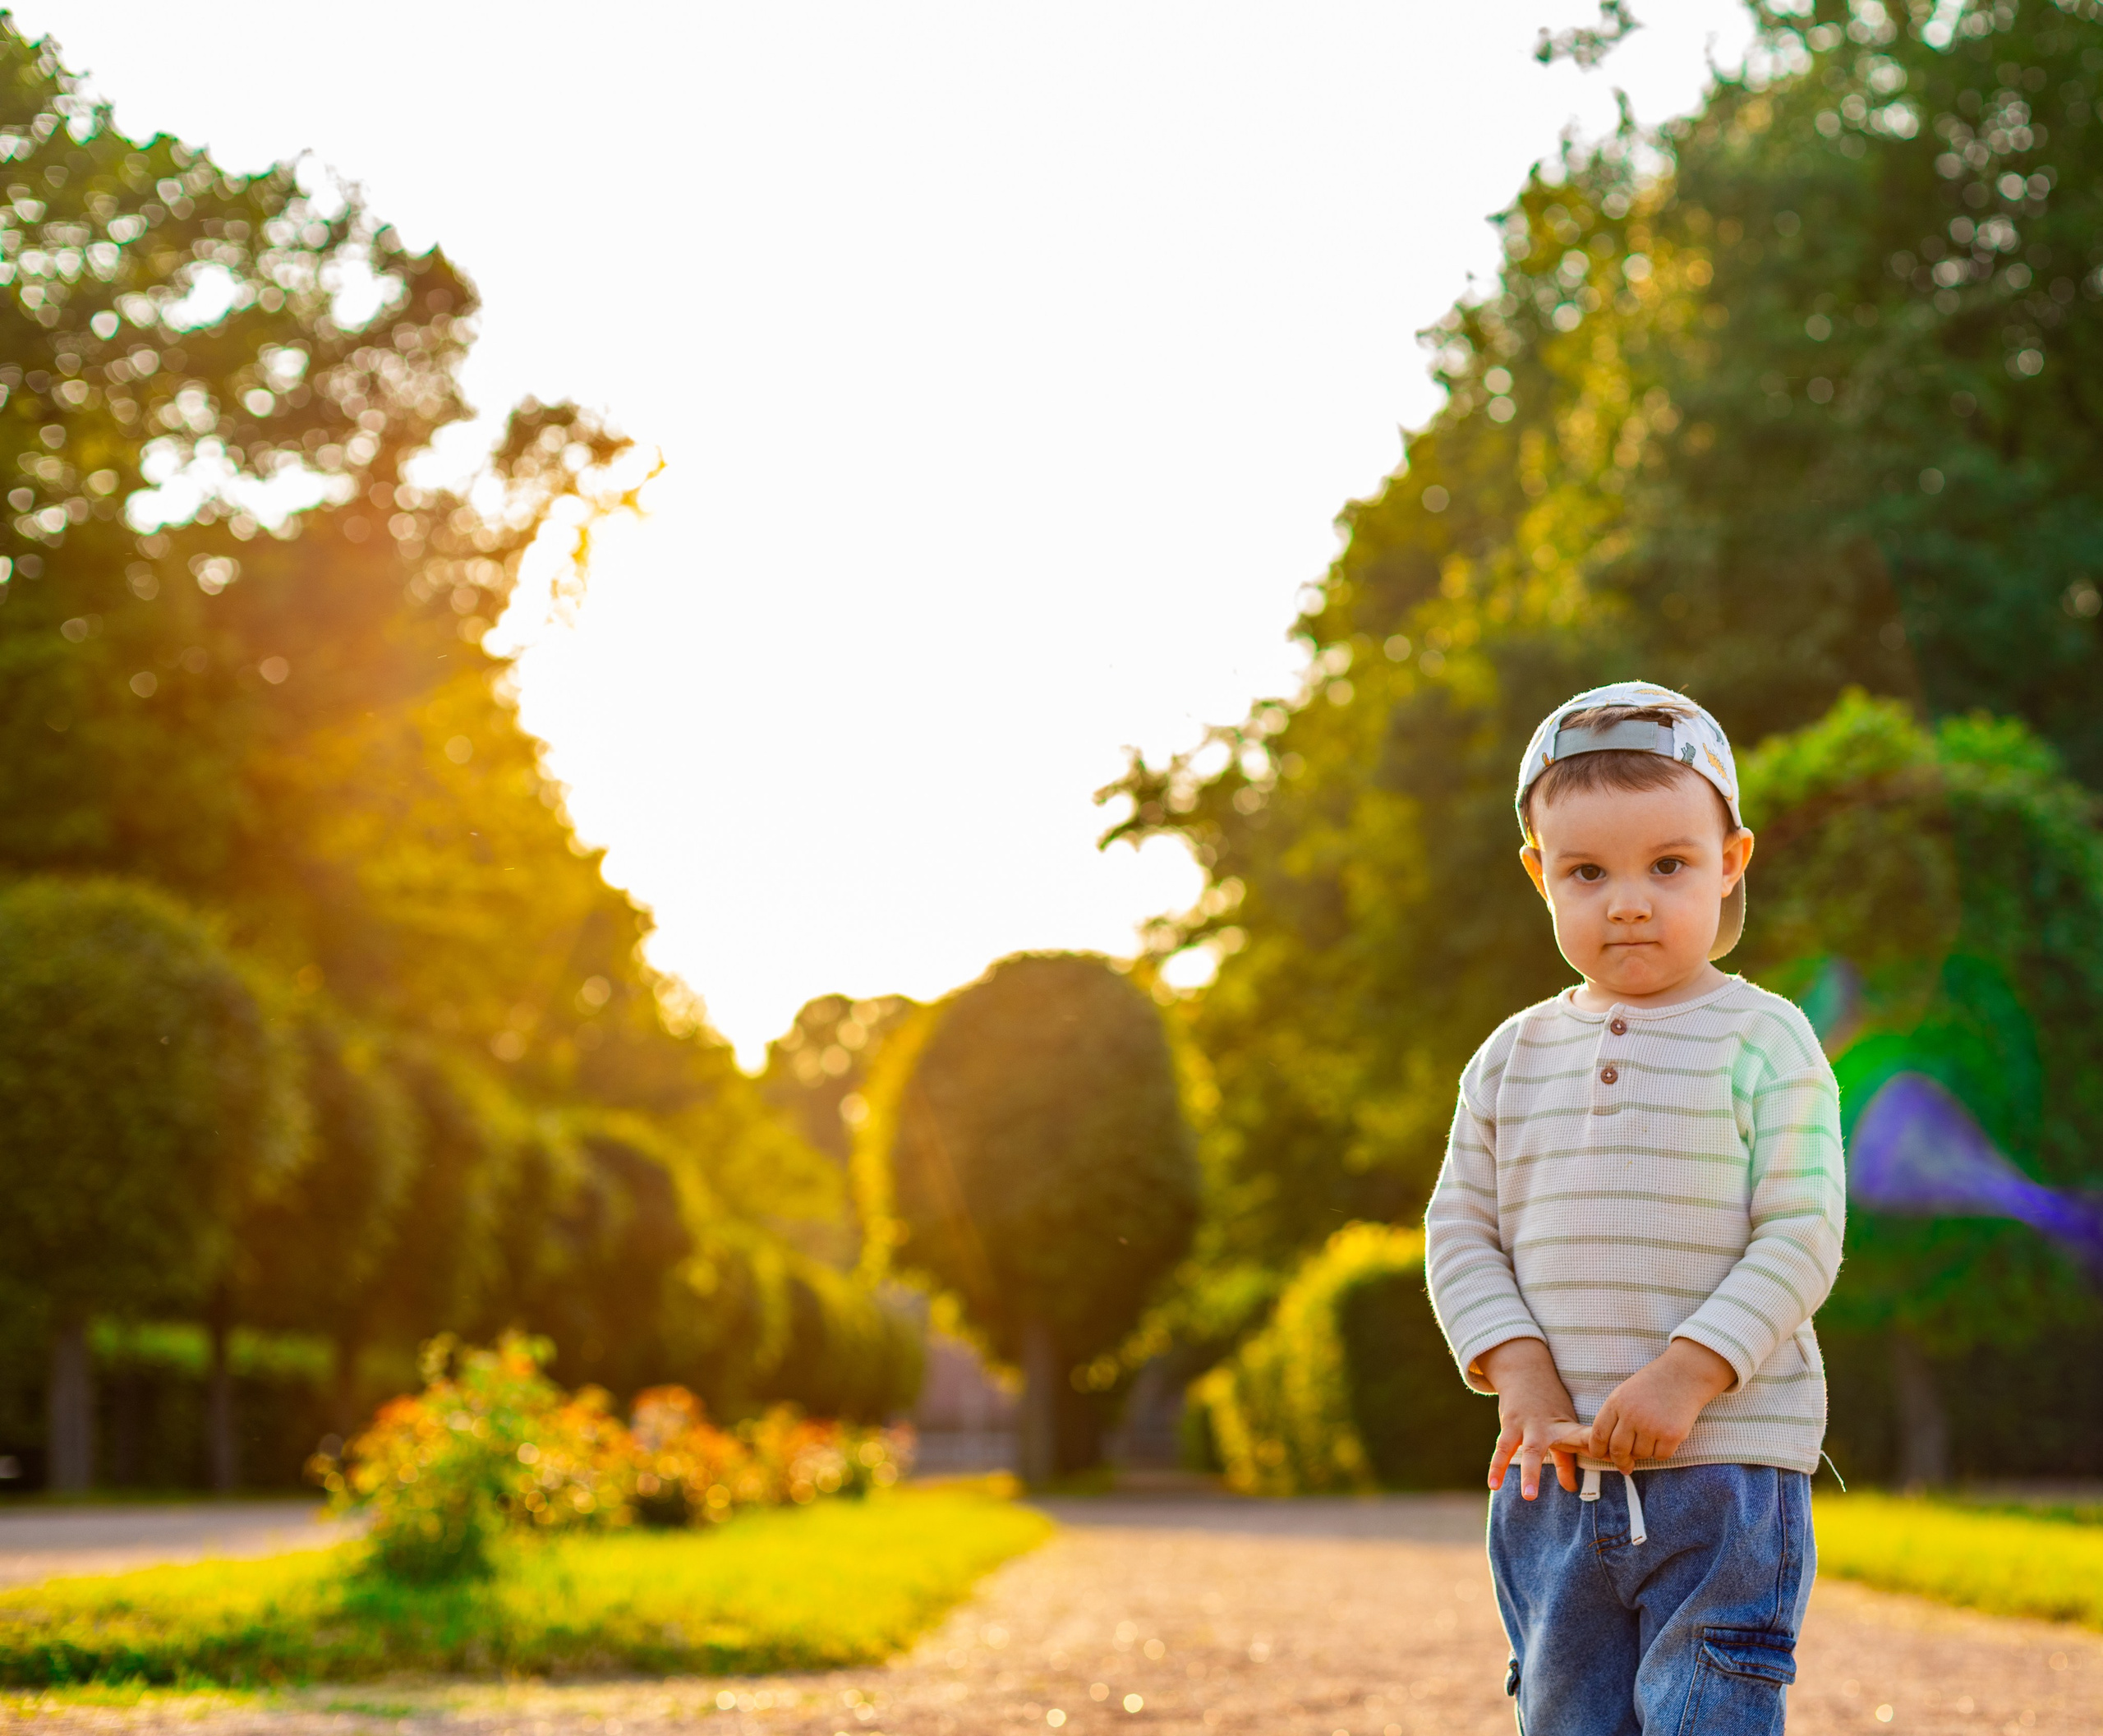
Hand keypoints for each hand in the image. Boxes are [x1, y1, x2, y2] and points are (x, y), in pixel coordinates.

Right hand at [1478, 1337, 1587, 1500]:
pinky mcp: (1509, 1425)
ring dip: (1529, 1473)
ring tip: (1529, 1496)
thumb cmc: (1547, 1405)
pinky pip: (1502, 1449)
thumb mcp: (1561, 1428)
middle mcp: (1550, 1427)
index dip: (1602, 1450)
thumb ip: (1565, 1460)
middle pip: (1564, 1447)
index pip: (1588, 1439)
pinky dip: (1497, 1467)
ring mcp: (1528, 1425)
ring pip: (1529, 1450)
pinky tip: (1494, 1484)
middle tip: (1580, 1486)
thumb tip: (1571, 1488)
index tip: (1621, 1462)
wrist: (1522, 1372)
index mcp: (1567, 1427)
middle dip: (1569, 1465)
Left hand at [1587, 1338, 1735, 1470]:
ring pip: (1641, 1454)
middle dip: (1620, 1461)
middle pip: (1618, 1450)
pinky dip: (1661, 1452)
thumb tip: (1608, 1448)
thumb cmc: (1652, 1385)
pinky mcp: (1672, 1435)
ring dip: (1644, 1452)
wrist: (1684, 1374)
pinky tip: (1665, 1439)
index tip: (1600, 1456)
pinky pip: (1661, 1456)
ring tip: (1652, 1436)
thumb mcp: (1625, 1393)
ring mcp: (1652, 1426)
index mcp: (1616, 1402)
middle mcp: (1631, 1415)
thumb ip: (1615, 1417)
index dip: (1597, 1449)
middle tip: (1625, 1467)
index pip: (1598, 1434)